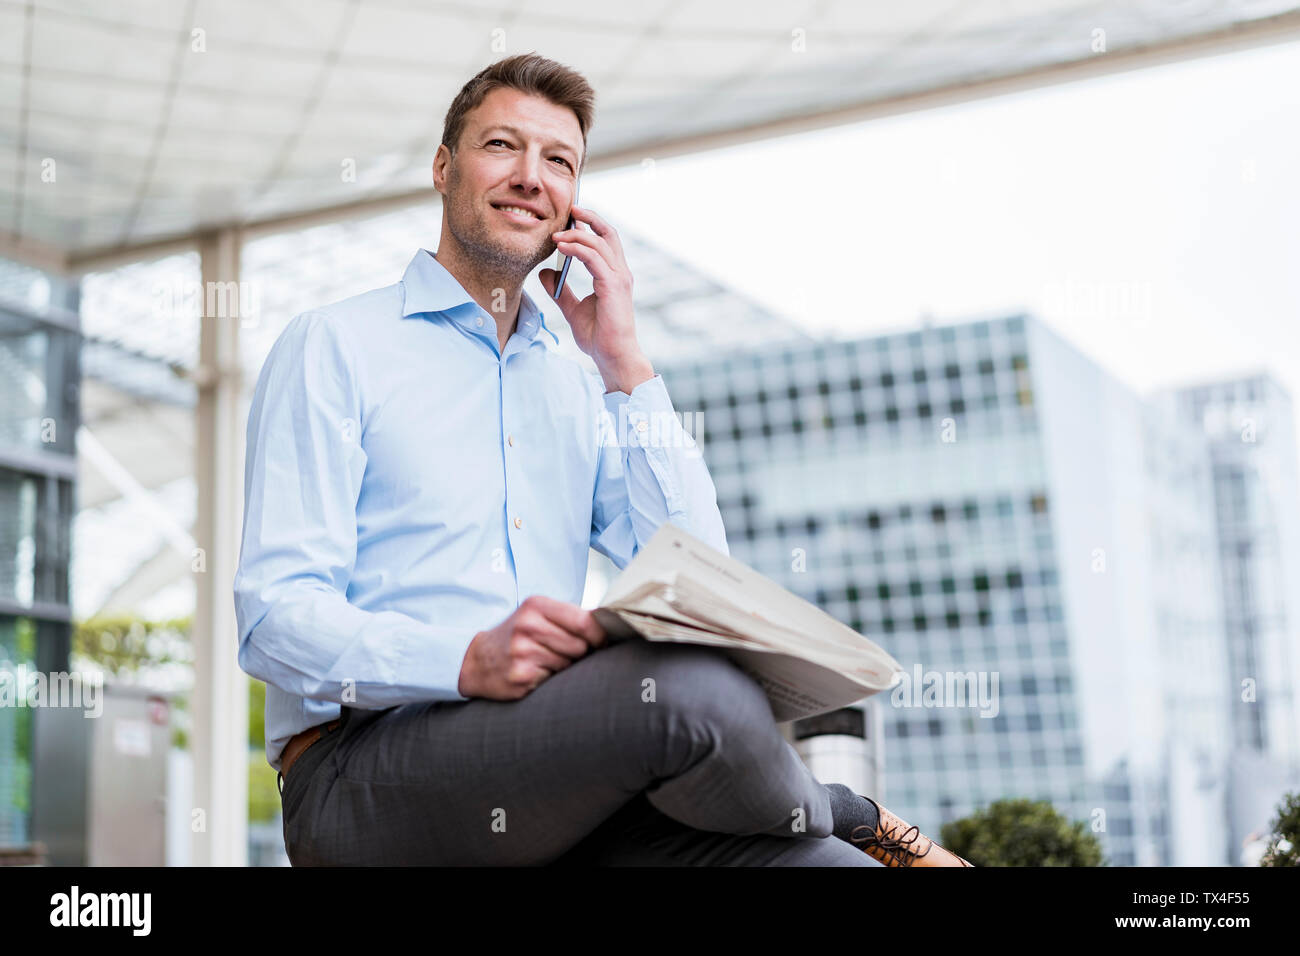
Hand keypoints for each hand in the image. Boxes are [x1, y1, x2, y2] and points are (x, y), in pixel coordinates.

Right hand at [457, 595, 607, 700]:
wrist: (477, 660)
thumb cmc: (517, 636)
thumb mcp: (536, 615)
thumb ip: (569, 617)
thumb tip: (610, 626)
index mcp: (536, 606)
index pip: (585, 622)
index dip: (599, 635)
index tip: (599, 642)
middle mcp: (529, 626)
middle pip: (580, 646)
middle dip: (580, 653)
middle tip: (564, 652)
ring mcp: (524, 652)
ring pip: (568, 665)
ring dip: (564, 667)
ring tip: (545, 661)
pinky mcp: (521, 677)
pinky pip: (554, 680)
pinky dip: (550, 679)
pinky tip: (535, 672)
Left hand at [539, 205, 649, 390]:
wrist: (612, 356)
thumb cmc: (599, 336)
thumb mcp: (573, 309)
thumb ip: (560, 290)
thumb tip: (545, 272)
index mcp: (614, 276)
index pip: (605, 240)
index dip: (590, 225)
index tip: (570, 216)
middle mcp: (620, 273)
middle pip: (608, 233)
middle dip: (588, 217)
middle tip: (568, 209)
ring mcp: (619, 278)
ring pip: (599, 242)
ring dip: (576, 234)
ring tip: (556, 235)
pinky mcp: (613, 286)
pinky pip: (594, 258)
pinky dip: (577, 248)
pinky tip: (561, 246)